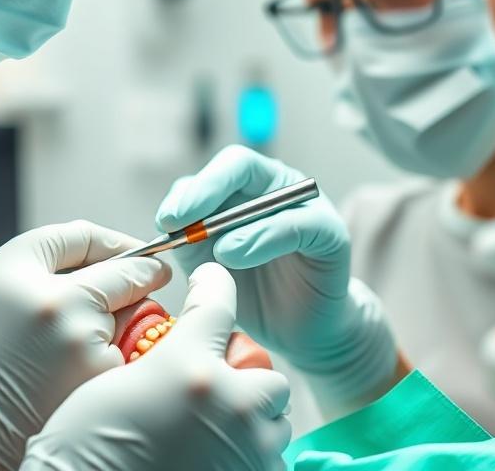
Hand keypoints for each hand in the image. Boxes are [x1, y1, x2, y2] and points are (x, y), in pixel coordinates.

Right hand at [0, 221, 170, 470]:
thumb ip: (55, 257)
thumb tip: (126, 250)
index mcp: (16, 269)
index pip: (86, 237)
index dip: (119, 243)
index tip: (137, 251)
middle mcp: (52, 299)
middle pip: (127, 273)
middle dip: (146, 274)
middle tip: (157, 275)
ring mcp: (80, 340)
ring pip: (134, 314)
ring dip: (129, 319)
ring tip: (87, 344)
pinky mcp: (98, 379)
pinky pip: (129, 352)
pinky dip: (120, 358)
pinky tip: (87, 374)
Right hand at [20, 263, 291, 470]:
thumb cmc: (82, 448)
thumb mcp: (115, 384)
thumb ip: (161, 360)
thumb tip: (180, 353)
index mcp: (189, 367)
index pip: (218, 302)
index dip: (214, 285)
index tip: (211, 282)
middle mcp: (229, 406)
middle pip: (269, 377)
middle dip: (248, 381)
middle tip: (216, 391)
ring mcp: (246, 452)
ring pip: (274, 427)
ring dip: (251, 425)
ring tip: (214, 434)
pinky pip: (267, 464)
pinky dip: (246, 460)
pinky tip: (212, 461)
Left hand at [156, 145, 396, 416]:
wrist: (296, 330)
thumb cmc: (250, 291)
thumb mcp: (207, 262)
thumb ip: (188, 239)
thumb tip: (167, 225)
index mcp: (242, 188)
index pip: (213, 172)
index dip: (189, 190)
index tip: (164, 220)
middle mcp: (274, 186)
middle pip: (239, 165)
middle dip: (205, 189)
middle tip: (178, 220)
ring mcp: (305, 204)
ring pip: (268, 194)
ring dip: (233, 222)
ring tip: (216, 252)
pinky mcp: (330, 231)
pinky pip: (298, 225)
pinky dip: (264, 238)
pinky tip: (237, 257)